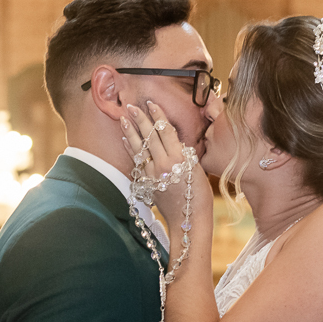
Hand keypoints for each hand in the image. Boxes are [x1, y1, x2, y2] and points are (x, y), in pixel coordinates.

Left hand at [120, 102, 212, 227]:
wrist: (188, 218)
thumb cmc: (199, 195)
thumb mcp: (197, 169)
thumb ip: (185, 153)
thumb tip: (175, 141)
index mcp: (179, 158)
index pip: (165, 130)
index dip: (158, 115)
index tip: (151, 103)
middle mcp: (164, 164)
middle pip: (150, 136)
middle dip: (141, 119)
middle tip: (132, 106)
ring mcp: (153, 173)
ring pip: (139, 148)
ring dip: (130, 131)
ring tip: (123, 118)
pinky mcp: (147, 182)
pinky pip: (137, 162)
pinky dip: (130, 149)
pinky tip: (125, 139)